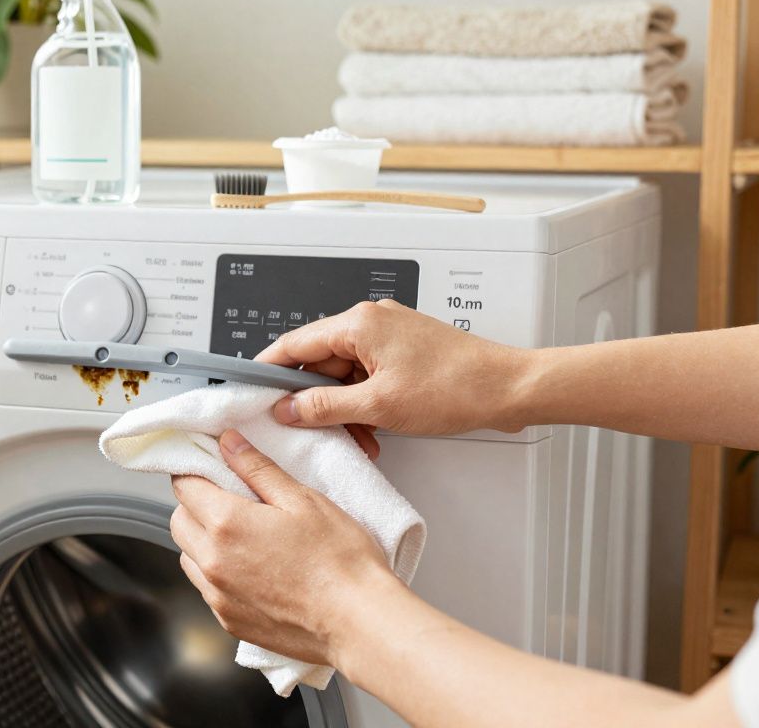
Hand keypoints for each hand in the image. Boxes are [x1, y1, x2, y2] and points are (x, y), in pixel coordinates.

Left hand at [169, 430, 395, 665]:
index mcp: (226, 523)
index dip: (197, 471)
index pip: (184, 485)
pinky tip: (252, 569)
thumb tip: (228, 443)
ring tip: (244, 538)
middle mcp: (213, 561)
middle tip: (233, 500)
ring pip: (188, 556)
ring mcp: (218, 595)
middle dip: (197, 505)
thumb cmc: (339, 560)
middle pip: (179, 520)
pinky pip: (206, 588)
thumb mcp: (302, 499)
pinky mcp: (229, 621)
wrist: (357, 621)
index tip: (215, 469)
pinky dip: (217, 574)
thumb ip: (258, 468)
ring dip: (203, 541)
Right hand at [257, 299, 530, 435]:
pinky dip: (364, 403)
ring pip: (345, 374)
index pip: (294, 343)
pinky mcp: (404, 352)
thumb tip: (290, 409)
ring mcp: (389, 336)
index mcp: (359, 323)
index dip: (268, 370)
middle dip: (314, 399)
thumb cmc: (456, 386)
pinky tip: (372, 430)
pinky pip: (367, 376)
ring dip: (343, 407)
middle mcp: (371, 322)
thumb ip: (326, 406)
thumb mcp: (379, 405)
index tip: (249, 390)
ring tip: (355, 436)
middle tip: (306, 428)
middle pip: (319, 361)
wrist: (508, 389)